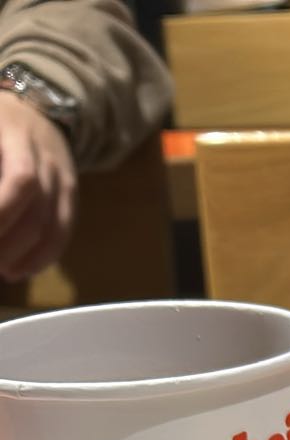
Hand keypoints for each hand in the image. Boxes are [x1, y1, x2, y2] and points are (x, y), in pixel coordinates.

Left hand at [0, 91, 75, 281]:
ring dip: (21, 257)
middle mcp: (47, 159)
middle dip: (5, 243)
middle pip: (35, 213)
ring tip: (0, 270)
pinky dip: (40, 259)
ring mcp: (64, 179)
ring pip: (51, 229)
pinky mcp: (71, 196)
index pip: (21, 181)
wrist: (37, 109)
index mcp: (17, 135)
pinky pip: (62, 234)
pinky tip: (18, 270)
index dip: (3, 212)